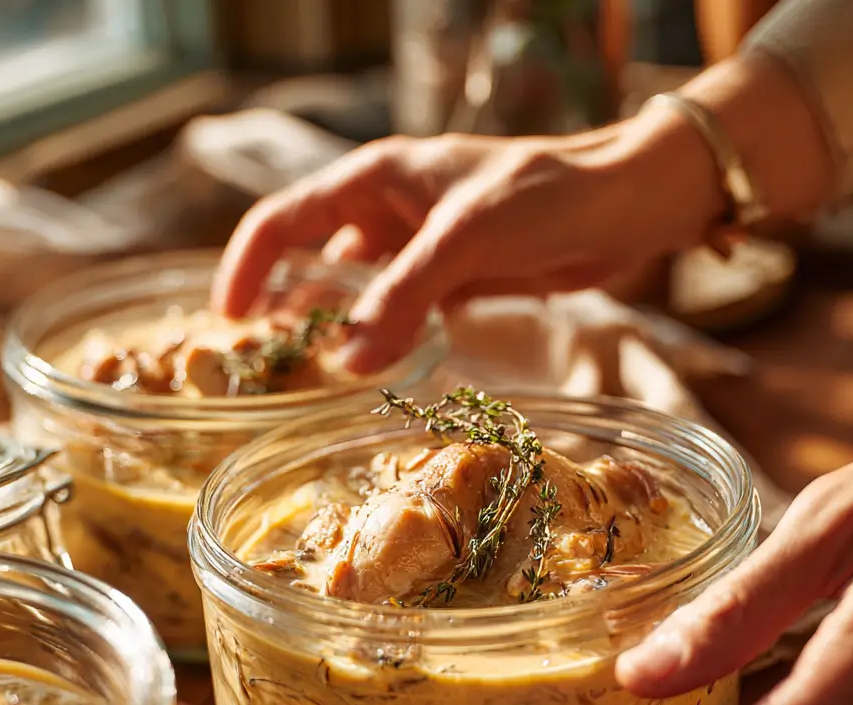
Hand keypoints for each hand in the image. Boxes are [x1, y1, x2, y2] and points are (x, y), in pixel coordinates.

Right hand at [212, 118, 722, 372]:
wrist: (624, 205)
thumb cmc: (548, 195)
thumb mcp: (467, 237)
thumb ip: (405, 295)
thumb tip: (347, 361)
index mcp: (375, 179)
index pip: (284, 219)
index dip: (248, 266)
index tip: (228, 322)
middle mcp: (386, 212)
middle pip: (311, 260)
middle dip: (286, 308)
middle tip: (267, 367)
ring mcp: (417, 248)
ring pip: (355, 293)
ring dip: (334, 329)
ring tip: (311, 378)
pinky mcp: (450, 279)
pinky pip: (397, 312)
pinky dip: (381, 338)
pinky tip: (373, 369)